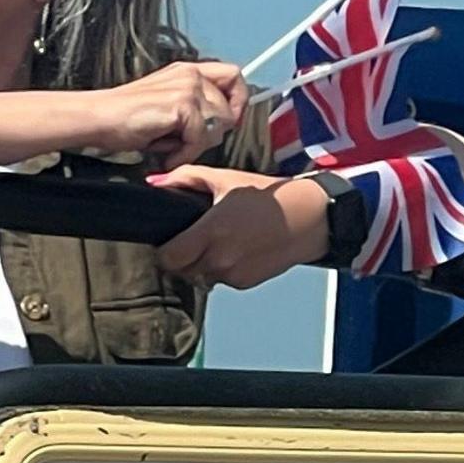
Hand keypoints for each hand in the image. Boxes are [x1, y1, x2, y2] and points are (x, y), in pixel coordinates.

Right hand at [92, 62, 249, 163]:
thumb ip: (193, 107)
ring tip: (171, 147)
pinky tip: (166, 154)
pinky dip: (185, 153)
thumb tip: (221, 125)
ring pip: (219, 127)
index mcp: (187, 71)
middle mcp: (191, 74)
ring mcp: (187, 88)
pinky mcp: (182, 105)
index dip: (238, 100)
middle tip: (187, 142)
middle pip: (230, 108)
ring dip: (197, 145)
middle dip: (214, 133)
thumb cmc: (124, 118)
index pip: (234, 75)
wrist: (97, 118)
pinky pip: (201, 139)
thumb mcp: (166, 106)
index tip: (226, 122)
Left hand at [151, 166, 327, 289]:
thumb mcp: (224, 179)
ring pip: (198, 277)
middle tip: (187, 239)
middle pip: (180, 271)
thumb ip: (185, 178)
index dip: (163, 250)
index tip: (166, 239)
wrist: (308, 218)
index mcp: (212, 233)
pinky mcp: (245, 283)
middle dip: (179, 258)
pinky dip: (219, 269)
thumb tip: (155, 183)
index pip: (168, 258)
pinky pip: (219, 280)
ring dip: (199, 265)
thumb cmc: (267, 197)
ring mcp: (233, 274)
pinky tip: (232, 250)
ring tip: (214, 243)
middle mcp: (220, 259)